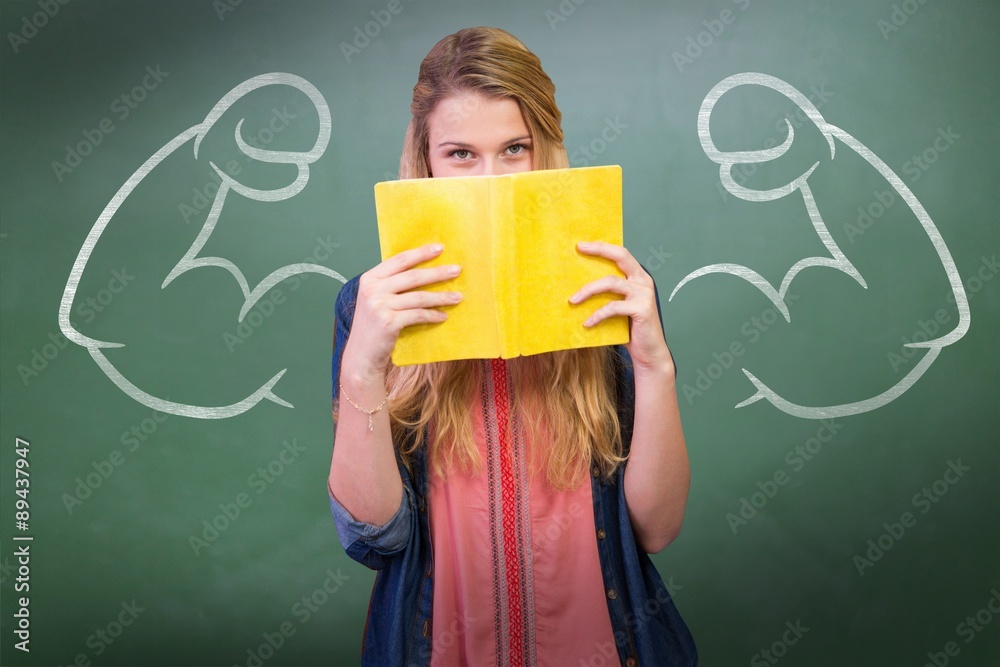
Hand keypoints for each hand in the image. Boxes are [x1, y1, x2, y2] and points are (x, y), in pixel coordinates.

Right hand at [342, 244, 461, 381]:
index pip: (399, 260)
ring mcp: (379, 305)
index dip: (421, 253)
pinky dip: (433, 315)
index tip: (440, 248)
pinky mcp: (388, 322)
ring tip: (458, 297)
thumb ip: (391, 285)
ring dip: (441, 297)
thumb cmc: (373, 327)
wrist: (361, 356)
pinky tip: (443, 316)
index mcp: (369, 279)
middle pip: (412, 276)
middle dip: (437, 272)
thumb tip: (423, 271)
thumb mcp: (375, 300)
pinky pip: (418, 315)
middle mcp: (372, 289)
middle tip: (457, 270)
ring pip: (419, 297)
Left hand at [569, 241, 671, 371]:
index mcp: (638, 277)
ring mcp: (644, 294)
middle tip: (579, 249)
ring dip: (588, 290)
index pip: (621, 254)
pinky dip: (597, 315)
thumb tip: (578, 286)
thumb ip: (608, 294)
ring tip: (573, 300)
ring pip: (611, 283)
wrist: (649, 352)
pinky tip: (587, 323)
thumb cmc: (630, 329)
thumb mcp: (618, 307)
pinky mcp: (642, 309)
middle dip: (599, 250)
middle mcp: (643, 281)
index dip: (603, 247)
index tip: (582, 245)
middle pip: (621, 257)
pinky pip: (613, 307)